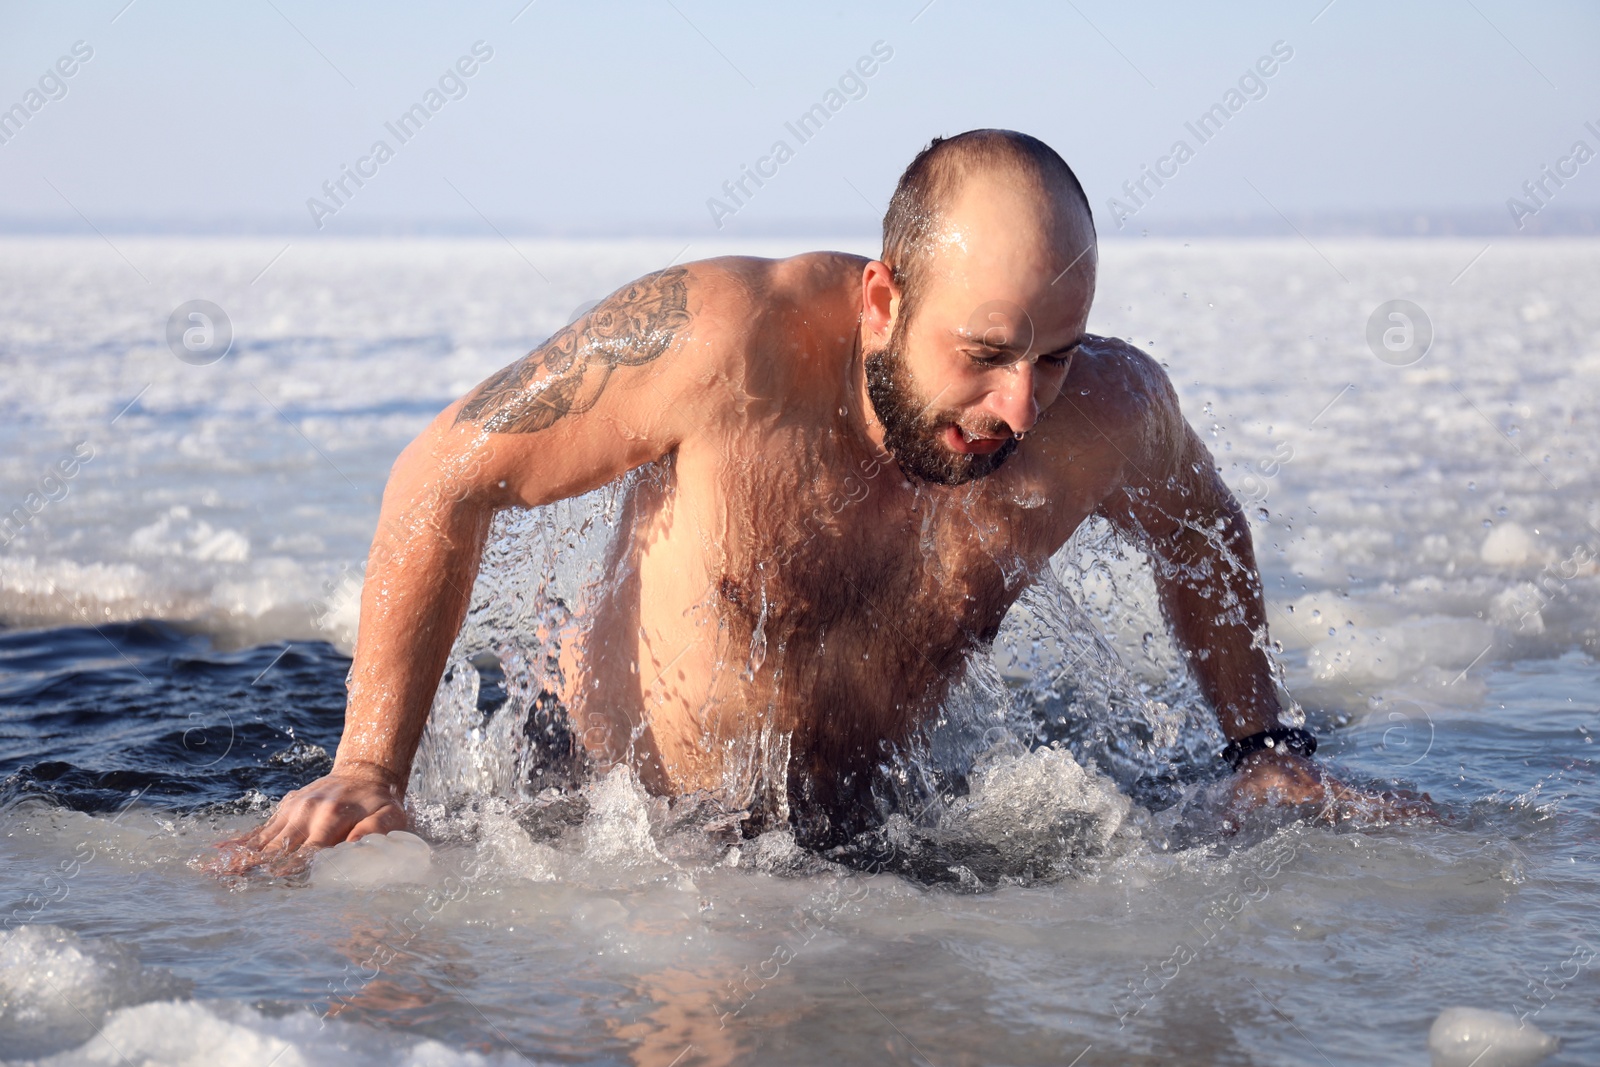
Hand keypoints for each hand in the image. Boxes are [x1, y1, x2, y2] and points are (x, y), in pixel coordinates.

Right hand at [208, 764, 408, 875]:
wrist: (365, 772)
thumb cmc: (381, 802)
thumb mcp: (390, 817)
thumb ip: (374, 833)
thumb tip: (354, 849)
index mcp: (331, 818)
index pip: (308, 851)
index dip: (291, 868)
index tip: (272, 883)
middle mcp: (306, 814)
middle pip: (277, 848)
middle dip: (254, 867)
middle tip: (227, 886)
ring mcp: (291, 811)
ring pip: (262, 840)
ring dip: (238, 858)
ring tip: (212, 873)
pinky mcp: (284, 810)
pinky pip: (258, 830)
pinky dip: (238, 843)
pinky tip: (216, 854)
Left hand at [1229, 748, 1435, 823]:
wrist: (1262, 748)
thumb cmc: (1254, 776)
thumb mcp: (1244, 794)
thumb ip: (1233, 815)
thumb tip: (1223, 832)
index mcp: (1323, 795)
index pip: (1358, 804)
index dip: (1381, 810)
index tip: (1407, 814)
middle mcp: (1339, 792)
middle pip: (1379, 802)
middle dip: (1408, 810)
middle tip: (1443, 816)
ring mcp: (1343, 790)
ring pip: (1381, 799)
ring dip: (1407, 806)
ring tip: (1440, 813)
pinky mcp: (1340, 790)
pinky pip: (1372, 797)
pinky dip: (1394, 802)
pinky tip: (1416, 805)